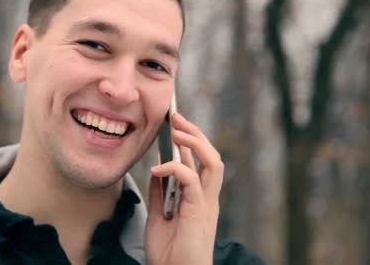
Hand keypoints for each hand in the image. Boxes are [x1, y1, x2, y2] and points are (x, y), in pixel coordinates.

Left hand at [145, 113, 223, 264]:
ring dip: (194, 142)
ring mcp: (205, 203)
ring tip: (176, 129)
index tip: (174, 125)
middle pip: (211, 156)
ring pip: (212, 162)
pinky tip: (157, 167)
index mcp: (198, 198)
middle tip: (176, 117)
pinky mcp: (199, 210)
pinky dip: (174, 168)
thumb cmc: (169, 253)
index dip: (190, 142)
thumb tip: (157, 170)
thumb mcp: (158, 215)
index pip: (199, 162)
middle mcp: (206, 197)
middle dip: (196, 133)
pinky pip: (191, 179)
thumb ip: (160, 192)